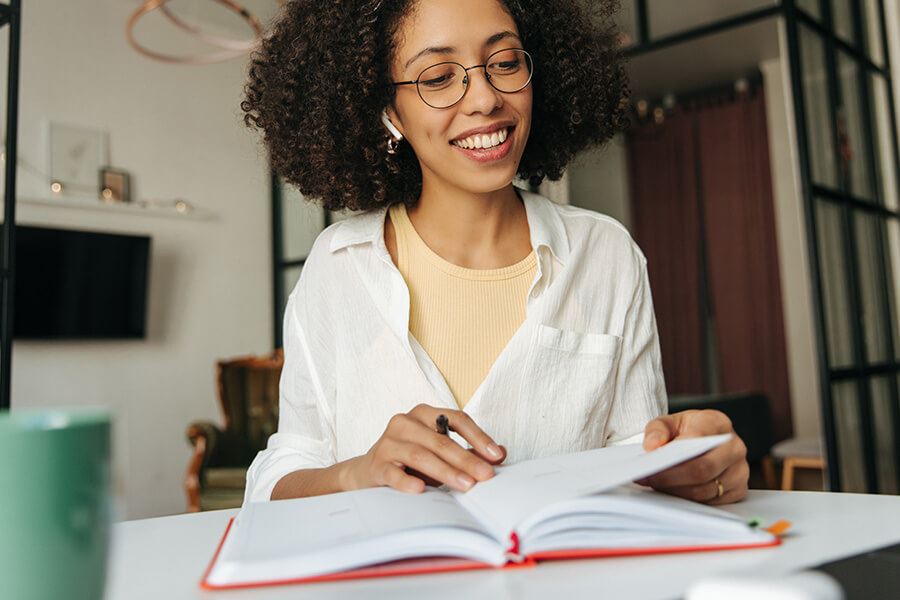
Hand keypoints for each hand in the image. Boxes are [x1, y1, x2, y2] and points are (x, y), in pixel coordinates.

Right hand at [345, 404, 506, 493]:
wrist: (366, 473)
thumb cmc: (409, 461)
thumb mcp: (439, 453)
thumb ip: (469, 451)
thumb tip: (501, 453)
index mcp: (424, 414)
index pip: (456, 419)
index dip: (478, 436)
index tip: (496, 455)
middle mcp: (405, 422)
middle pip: (441, 440)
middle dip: (466, 459)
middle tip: (485, 476)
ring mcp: (388, 442)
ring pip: (421, 455)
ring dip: (446, 471)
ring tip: (466, 485)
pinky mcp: (376, 464)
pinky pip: (394, 473)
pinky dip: (408, 481)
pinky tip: (421, 489)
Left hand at [635, 409, 748, 504]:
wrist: (702, 441)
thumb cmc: (686, 431)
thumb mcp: (668, 422)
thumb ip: (657, 430)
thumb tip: (652, 446)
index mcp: (717, 423)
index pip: (698, 441)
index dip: (674, 455)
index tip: (652, 463)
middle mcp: (734, 446)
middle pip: (703, 468)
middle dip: (672, 477)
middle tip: (650, 479)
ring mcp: (739, 470)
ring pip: (705, 489)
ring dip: (677, 491)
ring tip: (657, 485)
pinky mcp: (738, 490)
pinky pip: (711, 502)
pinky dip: (689, 500)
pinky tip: (673, 493)